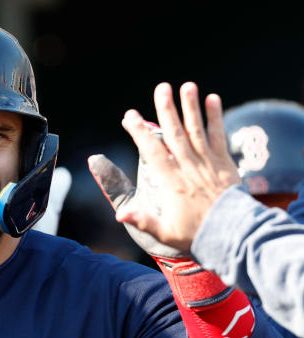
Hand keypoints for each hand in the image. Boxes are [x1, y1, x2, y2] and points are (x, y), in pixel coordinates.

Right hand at [88, 82, 241, 252]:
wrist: (232, 235)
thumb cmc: (195, 235)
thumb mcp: (164, 232)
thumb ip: (142, 220)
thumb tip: (119, 213)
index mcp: (172, 182)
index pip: (153, 152)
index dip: (140, 132)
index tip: (131, 117)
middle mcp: (189, 168)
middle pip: (176, 134)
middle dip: (167, 110)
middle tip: (161, 88)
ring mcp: (208, 164)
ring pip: (197, 130)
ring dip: (191, 107)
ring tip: (186, 86)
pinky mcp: (225, 164)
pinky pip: (219, 137)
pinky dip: (216, 118)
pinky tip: (212, 99)